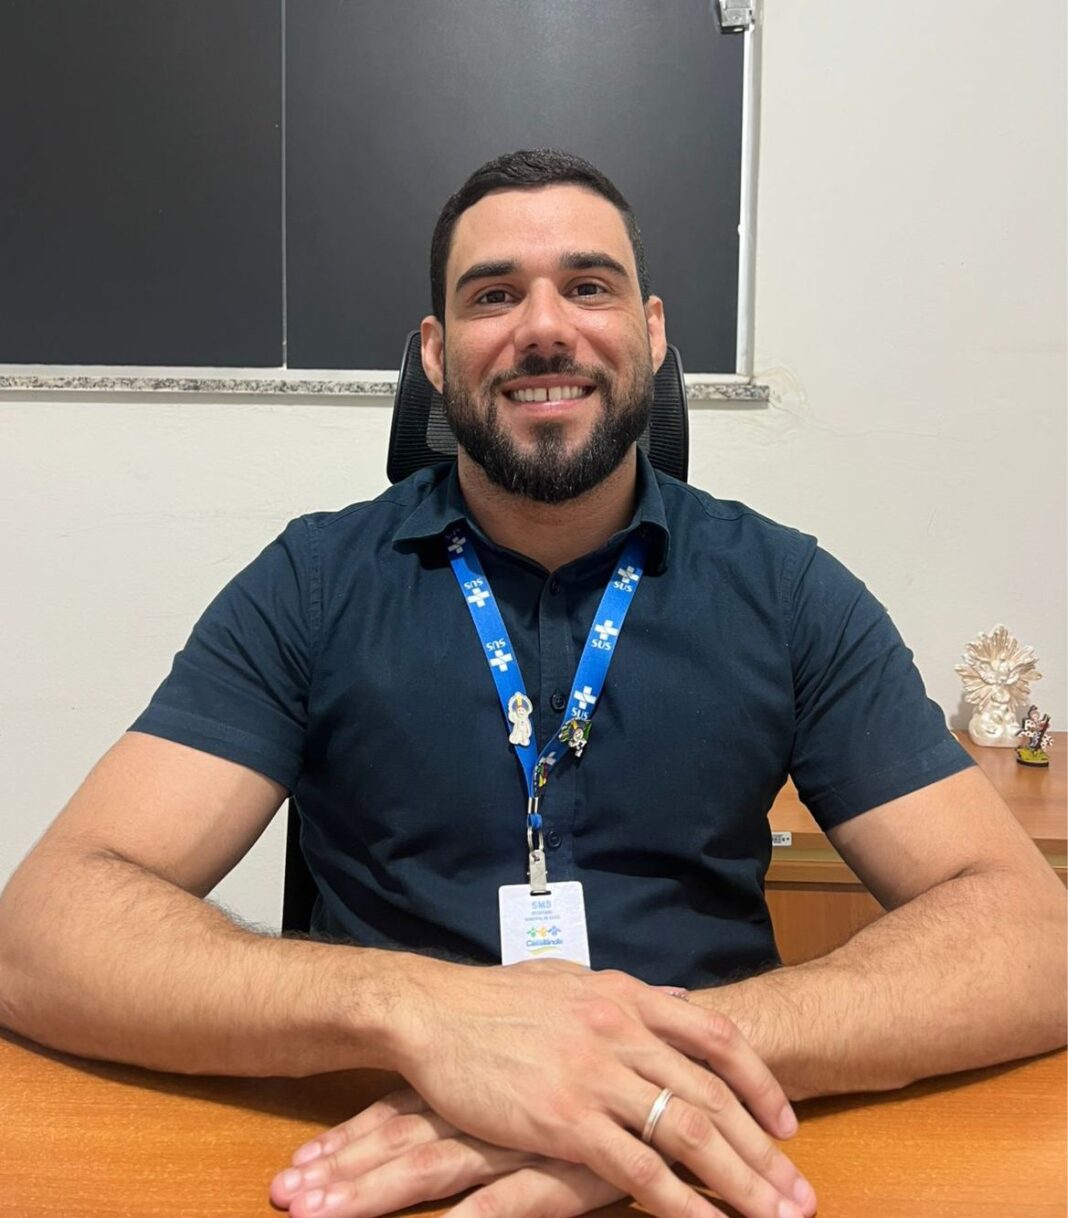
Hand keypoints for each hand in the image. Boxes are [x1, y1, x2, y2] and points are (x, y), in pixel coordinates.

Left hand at [270, 1087, 625, 1216]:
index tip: (300, 1162)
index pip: (402, 1110)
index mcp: (485, 1080)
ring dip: (372, 1192)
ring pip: (434, 1168)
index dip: (350, 1137)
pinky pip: (505, 1202)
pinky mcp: (563, 1171)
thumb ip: (512, 1067)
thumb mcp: (553, 1055)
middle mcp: (492, 1105)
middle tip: (283, 1194)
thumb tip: (466, 1068)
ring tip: (316, 1216)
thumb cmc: (616, 1059)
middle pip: (402, 1140)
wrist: (690, 1063)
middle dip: (340, 1170)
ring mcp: (524, 1138)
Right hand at [383, 959, 816, 1217]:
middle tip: (801, 1194)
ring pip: (688, 1132)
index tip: (786, 1124)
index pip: (715, 1037)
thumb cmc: (495, 999)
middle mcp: (621, 1030)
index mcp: (625, 996)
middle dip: (764, 1150)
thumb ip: (623, 997)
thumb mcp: (568, 980)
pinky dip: (682, 1202)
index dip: (759, 1082)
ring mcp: (595, 1074)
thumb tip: (676, 1004)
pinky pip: (639, 1168)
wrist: (432, 1011)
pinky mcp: (564, 1118)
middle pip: (713, 1094)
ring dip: (740, 1181)